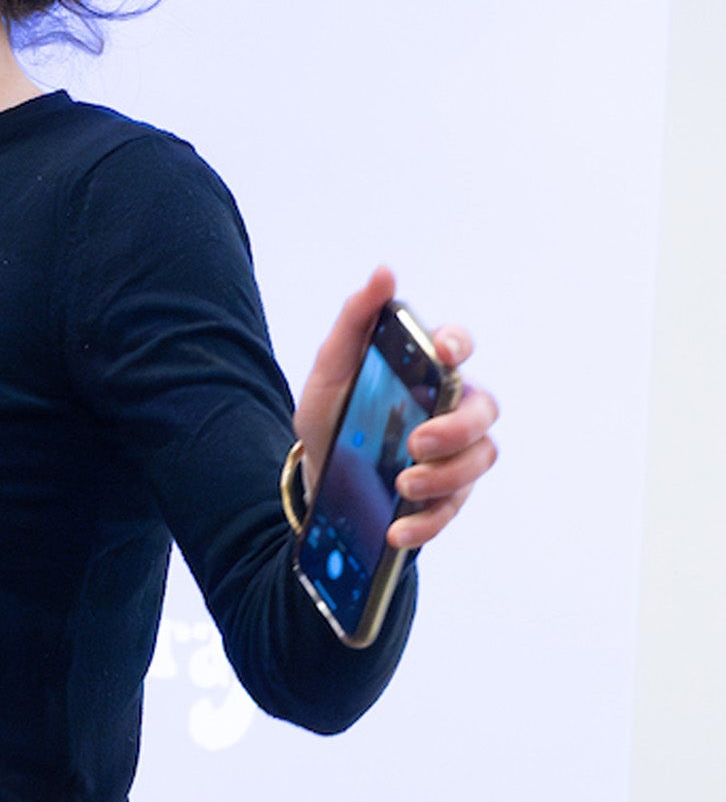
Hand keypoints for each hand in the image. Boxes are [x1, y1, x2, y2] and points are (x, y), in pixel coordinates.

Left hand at [293, 266, 500, 549]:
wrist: (319, 470)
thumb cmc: (335, 408)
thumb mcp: (330, 367)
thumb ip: (355, 320)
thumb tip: (384, 272)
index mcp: (427, 369)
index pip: (458, 346)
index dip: (457, 345)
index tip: (442, 352)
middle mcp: (452, 406)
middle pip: (483, 410)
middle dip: (456, 428)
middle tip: (417, 442)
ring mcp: (456, 452)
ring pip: (480, 459)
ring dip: (445, 477)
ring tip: (402, 486)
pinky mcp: (448, 494)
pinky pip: (454, 508)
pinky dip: (428, 521)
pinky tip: (398, 529)